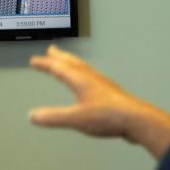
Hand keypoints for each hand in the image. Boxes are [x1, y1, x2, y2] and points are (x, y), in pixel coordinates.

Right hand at [29, 45, 169, 158]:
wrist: (137, 120)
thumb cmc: (108, 117)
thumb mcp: (76, 119)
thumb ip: (54, 117)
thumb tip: (32, 116)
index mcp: (80, 80)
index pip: (58, 68)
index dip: (45, 64)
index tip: (34, 61)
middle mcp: (91, 78)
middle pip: (72, 63)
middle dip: (60, 57)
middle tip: (52, 50)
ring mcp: (102, 84)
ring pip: (83, 68)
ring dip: (72, 63)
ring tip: (67, 61)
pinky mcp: (110, 93)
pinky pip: (92, 77)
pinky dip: (84, 74)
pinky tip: (88, 83)